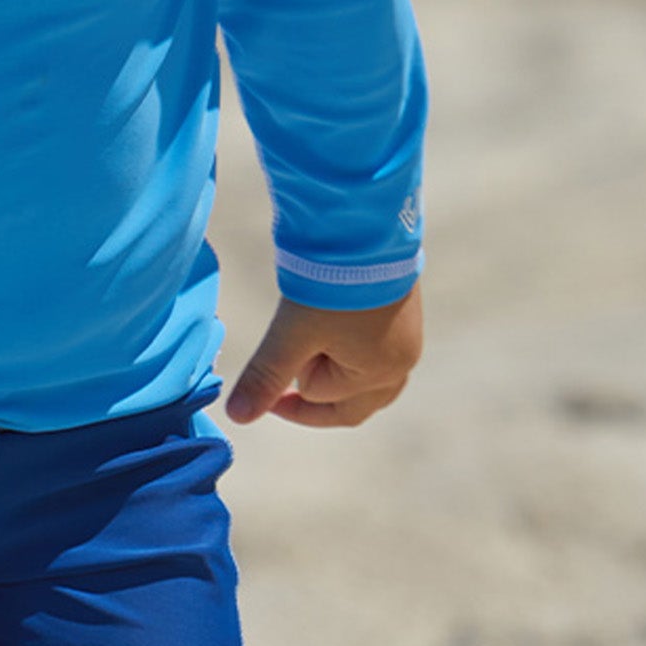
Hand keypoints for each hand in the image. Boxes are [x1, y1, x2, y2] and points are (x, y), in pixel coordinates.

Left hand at [225, 285, 422, 428]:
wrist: (368, 228)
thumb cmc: (332, 286)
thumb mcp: (291, 334)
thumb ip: (265, 376)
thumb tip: (237, 417)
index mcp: (379, 374)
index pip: (323, 400)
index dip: (289, 398)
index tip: (262, 393)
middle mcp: (402, 362)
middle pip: (354, 402)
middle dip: (316, 395)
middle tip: (280, 391)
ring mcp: (408, 337)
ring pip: (369, 377)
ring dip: (334, 373)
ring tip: (304, 358)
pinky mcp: (405, 312)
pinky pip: (378, 349)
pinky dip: (349, 350)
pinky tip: (329, 331)